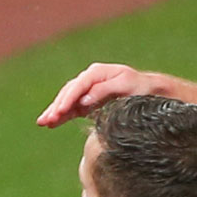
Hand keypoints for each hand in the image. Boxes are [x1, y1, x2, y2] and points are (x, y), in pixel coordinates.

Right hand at [38, 63, 160, 127]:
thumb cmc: (143, 88)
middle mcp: (91, 78)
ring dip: (55, 111)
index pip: (79, 85)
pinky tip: (52, 123)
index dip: (68, 99)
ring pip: (68, 100)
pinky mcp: (90, 100)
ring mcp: (89, 89)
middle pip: (69, 92)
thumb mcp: (128, 87)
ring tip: (43, 123)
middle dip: (57, 107)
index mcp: (99, 73)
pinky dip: (63, 115)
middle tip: (45, 121)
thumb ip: (105, 91)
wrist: (153, 91)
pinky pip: (73, 107)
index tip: (60, 112)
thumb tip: (83, 100)